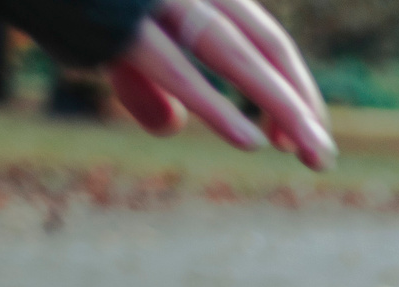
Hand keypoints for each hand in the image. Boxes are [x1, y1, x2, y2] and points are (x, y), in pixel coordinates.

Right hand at [109, 0, 335, 167]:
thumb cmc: (73, 5)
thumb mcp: (113, 44)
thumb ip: (145, 84)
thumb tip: (172, 128)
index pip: (266, 39)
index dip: (293, 86)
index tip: (306, 132)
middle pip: (266, 47)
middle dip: (301, 104)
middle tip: (324, 159)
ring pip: (235, 55)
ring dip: (280, 106)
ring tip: (309, 153)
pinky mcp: (119, 22)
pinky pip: (177, 70)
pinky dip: (216, 107)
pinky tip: (251, 142)